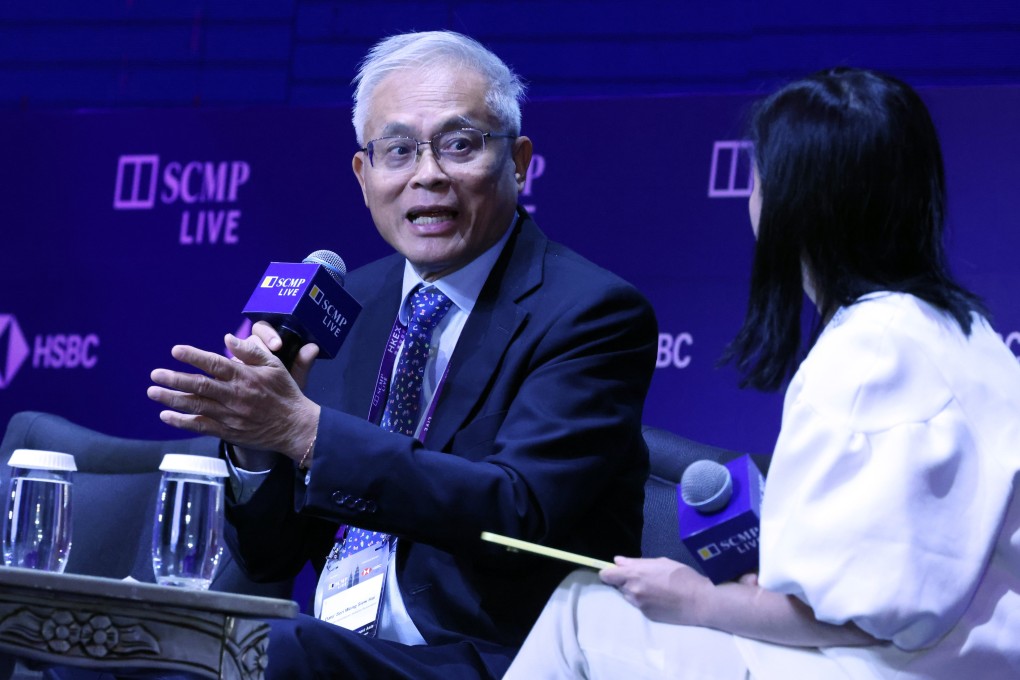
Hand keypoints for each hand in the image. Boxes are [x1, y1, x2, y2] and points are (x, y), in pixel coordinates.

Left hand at [147, 331, 319, 460]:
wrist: (295, 426)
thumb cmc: (285, 393)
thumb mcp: (274, 366)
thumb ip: (251, 351)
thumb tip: (227, 338)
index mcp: (245, 376)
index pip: (215, 364)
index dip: (193, 356)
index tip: (176, 351)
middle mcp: (235, 395)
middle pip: (199, 385)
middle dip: (174, 379)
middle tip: (155, 374)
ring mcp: (230, 415)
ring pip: (196, 406)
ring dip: (172, 399)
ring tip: (153, 392)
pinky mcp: (228, 431)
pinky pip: (201, 426)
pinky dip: (182, 422)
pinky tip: (166, 416)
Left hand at [599, 556, 713, 625]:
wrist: (699, 602)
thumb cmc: (682, 576)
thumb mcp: (660, 562)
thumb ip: (636, 562)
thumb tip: (618, 561)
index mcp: (634, 574)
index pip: (606, 575)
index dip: (609, 572)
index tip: (615, 571)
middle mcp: (632, 591)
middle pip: (618, 585)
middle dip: (626, 581)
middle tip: (644, 578)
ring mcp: (638, 605)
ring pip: (628, 596)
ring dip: (634, 591)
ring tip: (654, 588)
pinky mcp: (646, 616)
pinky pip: (638, 605)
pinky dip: (644, 601)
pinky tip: (659, 598)